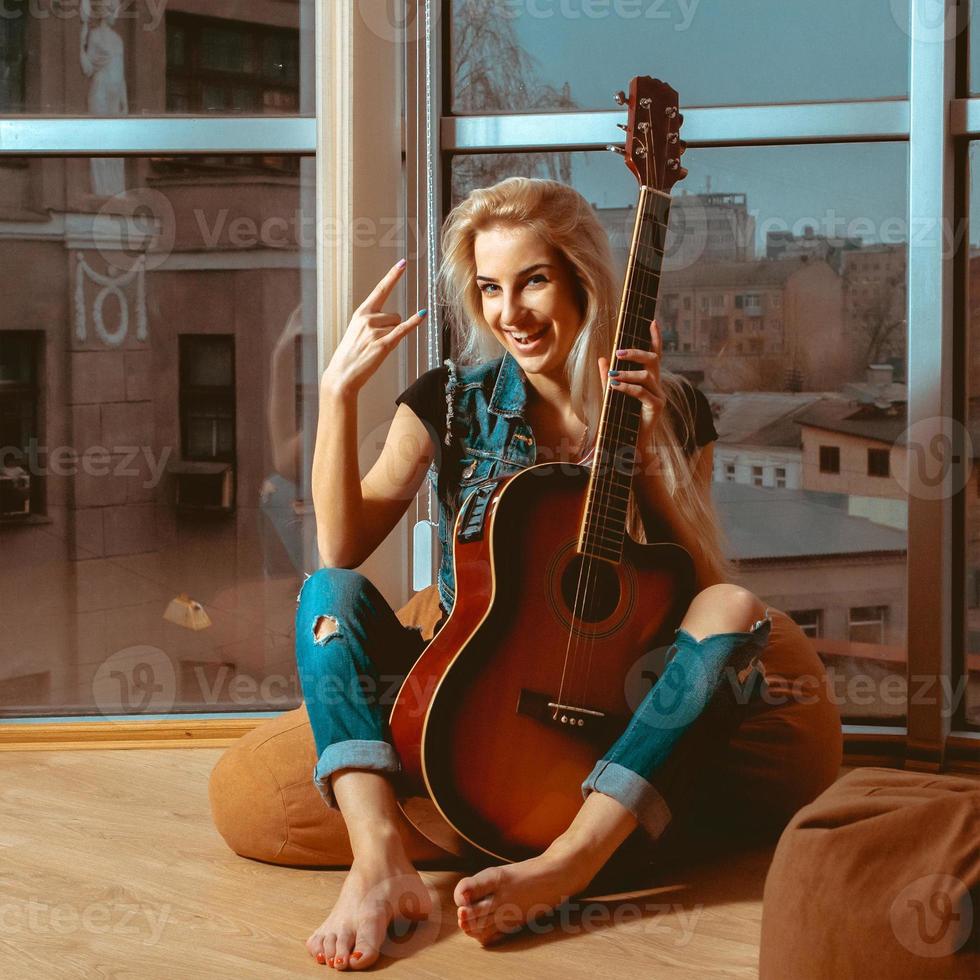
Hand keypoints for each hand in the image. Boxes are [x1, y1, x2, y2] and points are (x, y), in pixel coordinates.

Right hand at [321, 259, 427, 398]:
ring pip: (397, 326)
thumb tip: (395, 319)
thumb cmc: (350, 354)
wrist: (342, 374)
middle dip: (391, 328)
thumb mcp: (357, 331)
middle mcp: (368, 319)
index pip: (381, 289)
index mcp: (361, 313)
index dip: (393, 276)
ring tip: (375, 348)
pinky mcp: (383, 344)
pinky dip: (413, 323)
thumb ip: (373, 321)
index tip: (402, 263)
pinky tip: (422, 314)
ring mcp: (375, 331)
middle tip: (375, 342)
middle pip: (395, 315)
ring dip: (392, 337)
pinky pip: (402, 330)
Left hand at [597, 318, 664, 471]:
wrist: (629, 444)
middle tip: (618, 352)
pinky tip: (615, 387)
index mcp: (649, 380)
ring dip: (628, 373)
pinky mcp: (656, 408)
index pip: (656, 355)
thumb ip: (607, 378)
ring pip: (647, 376)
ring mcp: (659, 396)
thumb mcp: (611, 396)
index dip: (655, 338)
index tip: (652, 320)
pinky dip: (628, 388)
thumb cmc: (621, 419)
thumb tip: (602, 358)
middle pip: (653, 360)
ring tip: (612, 375)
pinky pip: (643, 393)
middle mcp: (657, 385)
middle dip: (636, 353)